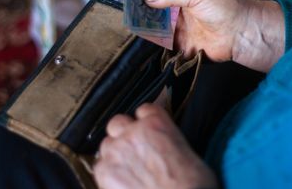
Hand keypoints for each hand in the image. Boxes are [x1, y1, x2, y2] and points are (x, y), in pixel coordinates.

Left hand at [94, 104, 217, 188]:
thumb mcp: (189, 153)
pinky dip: (109, 174)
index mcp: (157, 122)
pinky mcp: (105, 172)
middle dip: (124, 134)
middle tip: (134, 151)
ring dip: (114, 154)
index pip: (144, 110)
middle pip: (118, 123)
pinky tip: (122, 184)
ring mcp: (117, 151)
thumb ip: (170, 142)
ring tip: (127, 171)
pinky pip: (100, 166)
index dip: (145, 122)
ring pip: (107, 144)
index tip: (147, 130)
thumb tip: (166, 150)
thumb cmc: (191, 186)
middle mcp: (134, 132)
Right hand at [145, 0, 284, 71]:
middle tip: (128, 7)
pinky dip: (156, 44)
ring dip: (148, 26)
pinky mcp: (185, 47)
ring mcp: (184, 29)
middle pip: (158, 10)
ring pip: (159, 28)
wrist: (244, 33)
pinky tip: (142, 39)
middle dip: (145, 9)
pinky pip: (166, 46)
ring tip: (131, 22)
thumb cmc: (227, 7)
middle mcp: (183, 12)